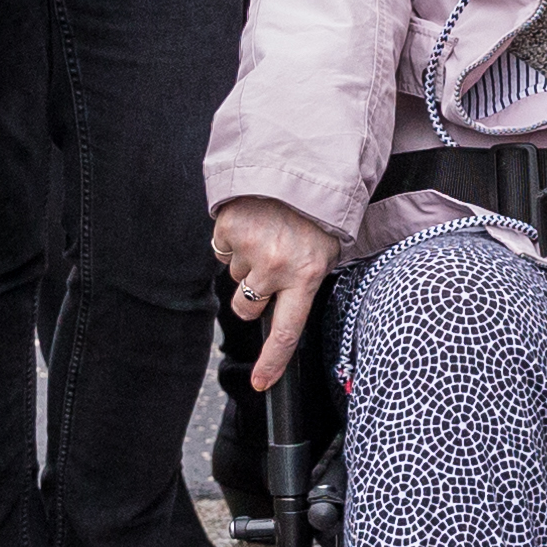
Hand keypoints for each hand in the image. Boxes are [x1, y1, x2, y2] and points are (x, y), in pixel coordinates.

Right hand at [212, 196, 343, 391]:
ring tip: (268, 233)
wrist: (299, 163)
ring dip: (246, 261)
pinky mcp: (229, 229)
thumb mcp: (324, 250)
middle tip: (270, 266)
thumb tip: (280, 309)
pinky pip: (222, 249)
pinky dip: (233, 239)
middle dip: (252, 296)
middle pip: (247, 308)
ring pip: (234, 277)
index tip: (260, 383)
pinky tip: (253, 221)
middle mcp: (277, 267)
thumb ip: (304, 281)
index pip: (286, 331)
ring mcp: (250, 249)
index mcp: (307, 275)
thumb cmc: (315, 212)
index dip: (271, 362)